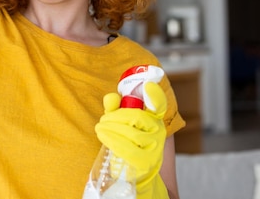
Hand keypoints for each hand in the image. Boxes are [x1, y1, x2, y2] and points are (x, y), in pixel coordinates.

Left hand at [95, 82, 168, 197]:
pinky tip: (103, 137)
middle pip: (137, 117)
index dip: (155, 95)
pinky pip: (126, 148)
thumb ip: (115, 109)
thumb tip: (111, 98)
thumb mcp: (119, 123)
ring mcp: (155, 148)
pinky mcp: (146, 162)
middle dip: (115, 116)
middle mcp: (159, 132)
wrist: (132, 172)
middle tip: (103, 119)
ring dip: (110, 128)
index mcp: (154, 118)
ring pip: (131, 133)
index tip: (148, 85)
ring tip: (99, 128)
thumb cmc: (126, 142)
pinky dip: (112, 140)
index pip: (160, 105)